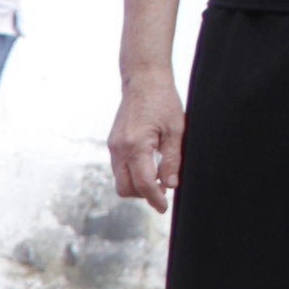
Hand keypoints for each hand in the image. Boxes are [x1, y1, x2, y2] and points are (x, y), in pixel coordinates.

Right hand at [107, 72, 185, 211]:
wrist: (143, 80)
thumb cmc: (163, 101)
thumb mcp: (176, 130)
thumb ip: (172, 159)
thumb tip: (171, 184)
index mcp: (136, 146)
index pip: (143, 183)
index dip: (155, 199)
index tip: (164, 207)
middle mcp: (119, 149)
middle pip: (125, 188)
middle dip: (142, 195)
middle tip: (162, 192)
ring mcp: (113, 147)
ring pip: (120, 180)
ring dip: (137, 185)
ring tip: (157, 177)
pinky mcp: (113, 144)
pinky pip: (119, 168)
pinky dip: (132, 173)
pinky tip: (148, 166)